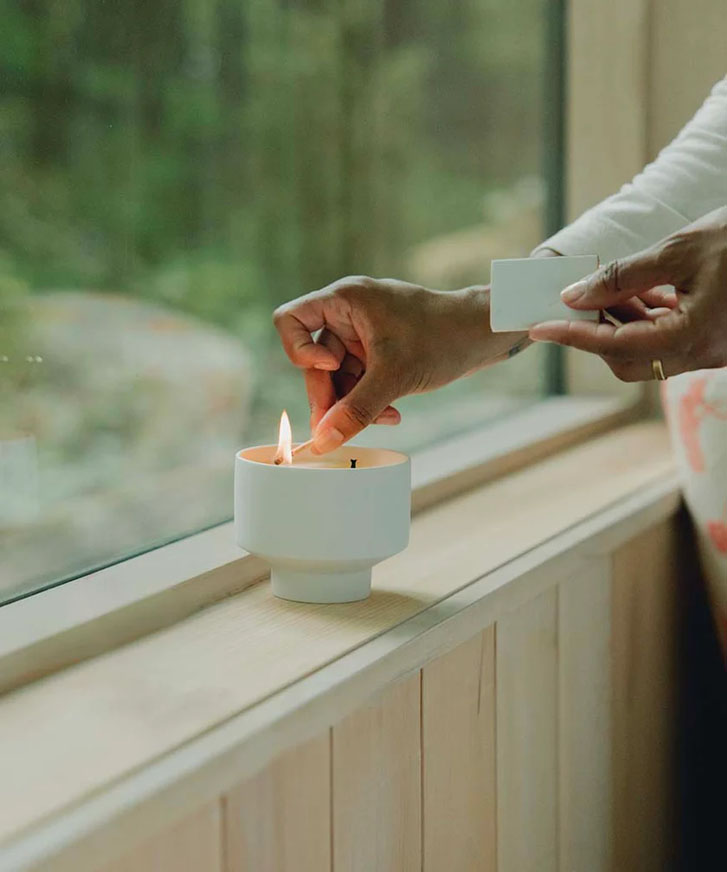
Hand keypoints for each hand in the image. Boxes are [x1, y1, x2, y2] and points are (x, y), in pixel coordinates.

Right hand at [273, 276, 526, 452]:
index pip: (290, 320)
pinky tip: (393, 414)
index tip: (332, 366)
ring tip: (384, 419)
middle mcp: (348, 313)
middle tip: (341, 427)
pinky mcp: (378, 350)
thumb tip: (323, 441)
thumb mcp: (396, 377)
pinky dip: (370, 399)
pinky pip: (358, 379)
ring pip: (338, 377)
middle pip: (314, 360)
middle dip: (331, 396)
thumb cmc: (442, 338)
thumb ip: (356, 410)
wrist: (484, 335)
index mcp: (344, 300)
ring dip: (355, 404)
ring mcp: (363, 332)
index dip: (299, 352)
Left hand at [528, 207, 726, 380]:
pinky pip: (668, 339)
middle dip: (595, 334)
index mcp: (691, 338)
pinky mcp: (715, 339)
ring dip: (620, 325)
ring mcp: (710, 350)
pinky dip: (646, 319)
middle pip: (627, 360)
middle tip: (571, 305)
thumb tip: (574, 296)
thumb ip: (622, 277)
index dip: (572, 336)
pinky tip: (638, 291)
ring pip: (647, 351)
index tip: (538, 328)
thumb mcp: (678, 251)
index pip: (613, 346)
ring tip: (604, 291)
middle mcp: (701, 354)